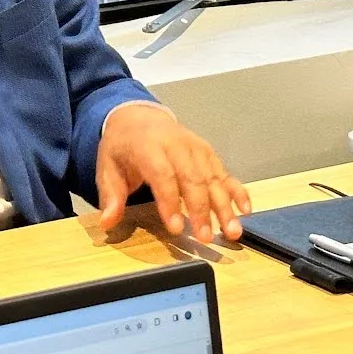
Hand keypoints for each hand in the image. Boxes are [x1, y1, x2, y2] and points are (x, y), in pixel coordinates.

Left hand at [95, 104, 251, 243]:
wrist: (138, 116)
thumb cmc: (123, 145)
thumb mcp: (107, 166)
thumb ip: (110, 195)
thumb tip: (108, 221)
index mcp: (148, 146)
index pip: (162, 175)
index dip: (170, 202)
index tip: (175, 228)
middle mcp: (176, 145)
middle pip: (193, 178)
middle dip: (201, 209)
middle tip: (205, 237)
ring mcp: (195, 147)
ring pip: (213, 177)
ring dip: (224, 205)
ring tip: (231, 232)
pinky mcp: (207, 152)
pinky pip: (225, 172)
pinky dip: (237, 190)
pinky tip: (245, 210)